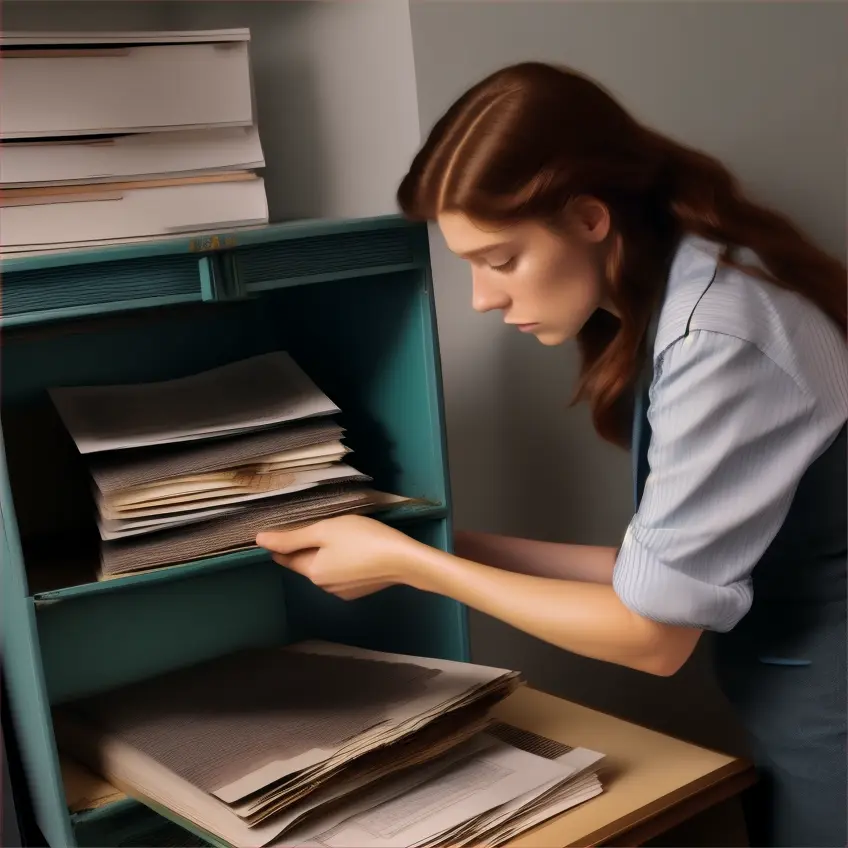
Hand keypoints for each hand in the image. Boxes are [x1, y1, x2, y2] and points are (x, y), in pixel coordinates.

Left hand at [255, 515, 424, 600]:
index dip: (281, 544)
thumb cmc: (363, 539)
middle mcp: (323, 586)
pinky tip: (356, 551)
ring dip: (326, 556)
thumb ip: (292, 536)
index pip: (285, 557)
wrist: (403, 560)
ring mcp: (342, 592)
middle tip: (320, 526)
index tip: (284, 529)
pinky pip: (341, 575)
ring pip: (325, 569)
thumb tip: (259, 540)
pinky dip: (343, 563)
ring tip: (341, 536)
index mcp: (312, 570)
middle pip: (306, 563)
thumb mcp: (326, 530)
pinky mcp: (359, 592)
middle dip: (307, 548)